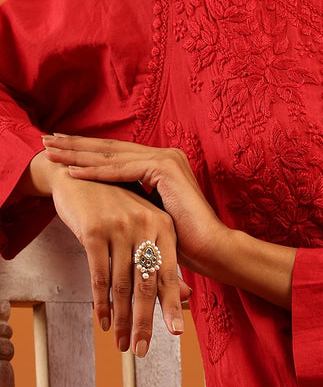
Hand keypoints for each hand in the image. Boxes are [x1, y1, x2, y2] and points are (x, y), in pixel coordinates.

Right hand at [30, 150, 188, 355]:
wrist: (80, 176)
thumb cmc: (116, 206)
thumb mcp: (145, 227)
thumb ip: (166, 261)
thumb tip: (188, 296)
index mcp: (164, 226)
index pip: (169, 272)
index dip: (172, 304)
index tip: (176, 332)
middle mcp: (146, 226)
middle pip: (147, 283)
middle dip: (146, 320)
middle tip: (142, 349)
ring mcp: (120, 228)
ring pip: (123, 284)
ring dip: (123, 318)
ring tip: (122, 343)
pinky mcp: (94, 231)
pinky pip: (98, 275)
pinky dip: (101, 302)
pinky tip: (103, 321)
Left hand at [41, 132, 296, 312]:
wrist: (210, 247)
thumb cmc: (183, 238)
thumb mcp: (150, 213)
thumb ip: (134, 198)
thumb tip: (108, 198)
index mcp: (163, 163)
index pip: (117, 153)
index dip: (88, 150)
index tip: (61, 148)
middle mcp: (165, 154)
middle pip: (111, 148)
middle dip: (76, 145)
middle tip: (47, 139)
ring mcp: (166, 158)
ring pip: (112, 155)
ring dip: (78, 153)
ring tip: (52, 151)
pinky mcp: (164, 168)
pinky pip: (121, 170)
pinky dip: (95, 171)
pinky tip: (73, 171)